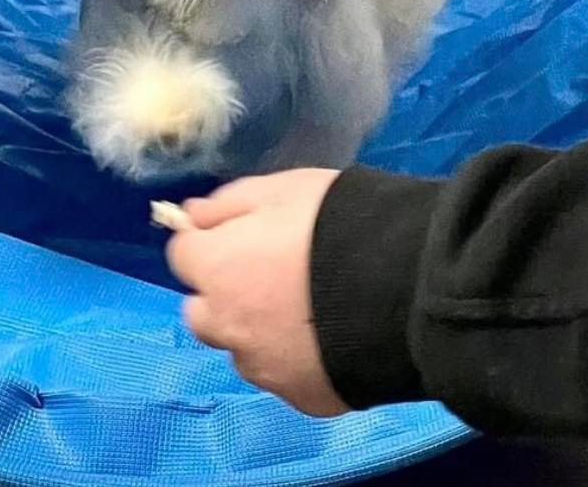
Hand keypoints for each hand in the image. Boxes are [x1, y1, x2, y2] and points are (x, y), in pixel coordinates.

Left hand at [165, 169, 348, 416]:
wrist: (406, 286)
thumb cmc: (336, 224)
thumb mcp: (279, 190)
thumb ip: (226, 204)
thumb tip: (192, 216)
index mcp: (217, 271)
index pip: (181, 256)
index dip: (207, 241)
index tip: (236, 233)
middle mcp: (229, 327)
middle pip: (202, 312)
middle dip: (222, 293)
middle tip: (266, 273)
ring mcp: (265, 369)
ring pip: (242, 349)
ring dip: (256, 330)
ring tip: (306, 309)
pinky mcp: (302, 398)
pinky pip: (284, 376)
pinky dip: (295, 359)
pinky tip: (329, 337)